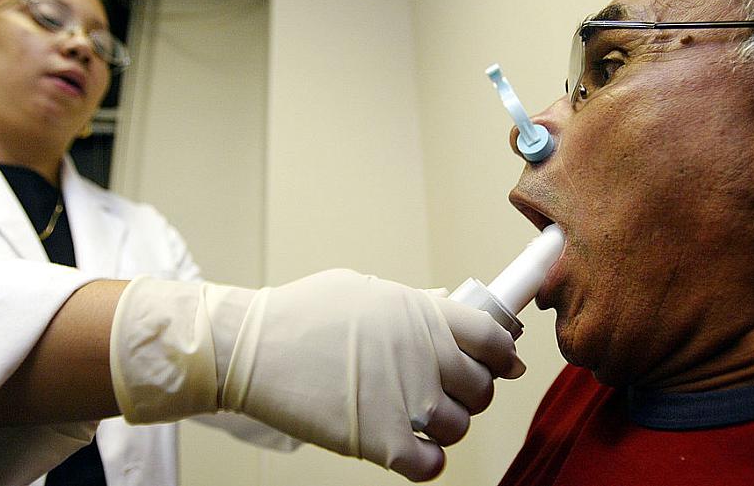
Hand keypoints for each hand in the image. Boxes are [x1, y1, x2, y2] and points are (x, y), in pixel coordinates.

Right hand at [110, 270, 523, 481]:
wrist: (252, 347)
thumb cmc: (302, 312)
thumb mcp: (365, 289)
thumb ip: (414, 302)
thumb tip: (448, 306)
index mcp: (424, 314)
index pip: (493, 337)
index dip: (501, 353)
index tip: (499, 362)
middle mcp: (426, 355)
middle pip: (482, 387)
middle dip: (471, 392)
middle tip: (447, 392)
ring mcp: (408, 399)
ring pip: (461, 426)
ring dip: (447, 427)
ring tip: (420, 419)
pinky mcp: (383, 439)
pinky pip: (432, 464)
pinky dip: (428, 461)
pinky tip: (412, 449)